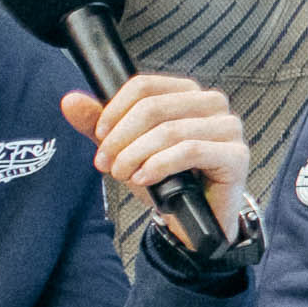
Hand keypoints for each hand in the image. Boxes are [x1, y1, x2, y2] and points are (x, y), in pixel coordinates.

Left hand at [60, 72, 250, 209]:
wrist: (193, 221)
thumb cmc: (166, 181)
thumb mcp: (126, 150)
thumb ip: (99, 125)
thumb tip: (71, 101)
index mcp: (186, 94)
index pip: (145, 86)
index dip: (115, 110)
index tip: (100, 136)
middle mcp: (211, 104)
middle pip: (154, 107)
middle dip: (122, 138)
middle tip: (107, 163)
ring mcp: (228, 128)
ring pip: (170, 130)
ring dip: (137, 155)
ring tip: (124, 174)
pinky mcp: (236, 155)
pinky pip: (190, 150)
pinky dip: (160, 164)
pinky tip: (145, 178)